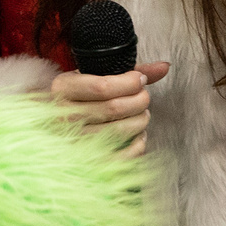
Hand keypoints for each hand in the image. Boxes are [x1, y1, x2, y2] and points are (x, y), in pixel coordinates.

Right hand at [48, 61, 169, 153]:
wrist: (60, 120)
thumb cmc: (84, 95)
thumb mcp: (98, 75)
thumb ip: (131, 70)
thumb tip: (164, 67)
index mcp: (64, 88)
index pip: (103, 87)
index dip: (129, 83)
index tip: (140, 80)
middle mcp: (64, 114)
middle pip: (114, 108)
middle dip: (139, 100)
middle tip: (144, 97)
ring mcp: (74, 139)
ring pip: (119, 131)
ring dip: (140, 120)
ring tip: (142, 114)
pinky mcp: (87, 158)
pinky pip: (121, 155)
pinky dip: (138, 144)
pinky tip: (138, 134)